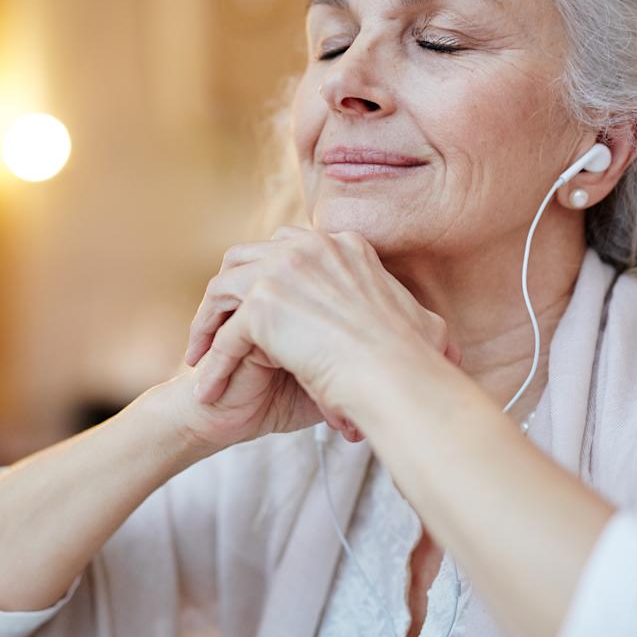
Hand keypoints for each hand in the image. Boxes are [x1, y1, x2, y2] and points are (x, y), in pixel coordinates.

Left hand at [185, 227, 460, 443]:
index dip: (266, 278)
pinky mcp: (263, 305)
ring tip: (200, 356)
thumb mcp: (422, 323)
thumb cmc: (415, 362)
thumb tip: (437, 335)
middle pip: (247, 257)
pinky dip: (213, 363)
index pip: (288, 248)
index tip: (258, 310)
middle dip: (228, 291)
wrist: (400, 377)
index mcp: (344, 246)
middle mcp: (310, 247)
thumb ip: (409, 316)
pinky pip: (225, 335)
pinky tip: (208, 390)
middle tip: (218, 327)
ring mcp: (283, 271)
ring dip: (207, 321)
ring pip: (224, 288)